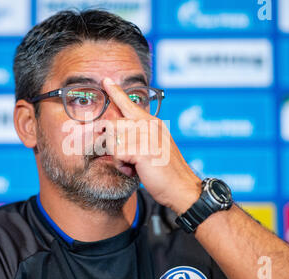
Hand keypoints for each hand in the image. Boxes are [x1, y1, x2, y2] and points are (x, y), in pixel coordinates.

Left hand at [102, 77, 201, 214]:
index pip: (130, 103)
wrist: (182, 188)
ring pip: (112, 140)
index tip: (106, 80)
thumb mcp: (153, 147)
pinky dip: (122, 166)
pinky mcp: (143, 149)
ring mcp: (147, 135)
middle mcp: (149, 124)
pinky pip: (117, 154)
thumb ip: (139, 135)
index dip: (116, 92)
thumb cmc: (166, 172)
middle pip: (113, 125)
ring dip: (118, 156)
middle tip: (129, 159)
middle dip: (114, 145)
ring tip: (135, 164)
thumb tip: (116, 128)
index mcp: (152, 122)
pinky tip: (136, 170)